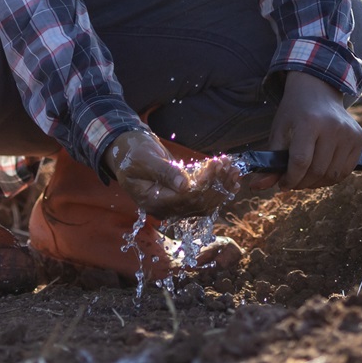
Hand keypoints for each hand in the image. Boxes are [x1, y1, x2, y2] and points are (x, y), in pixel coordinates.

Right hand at [101, 128, 241, 218]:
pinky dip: (218, 190)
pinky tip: (232, 181)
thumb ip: (164, 173)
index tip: (216, 163)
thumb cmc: (132, 154)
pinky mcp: (181, 198)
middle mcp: (165, 209)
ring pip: (204, 203)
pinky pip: (203, 200)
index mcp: (153, 202)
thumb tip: (185, 185)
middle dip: (217, 183)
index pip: (187, 198)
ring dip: (221, 187)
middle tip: (229, 163)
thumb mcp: (145, 160)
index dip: (205, 182)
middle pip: (199, 203)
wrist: (127, 153)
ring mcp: (173, 205)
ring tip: (233, 168)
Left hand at [265, 71, 361, 189]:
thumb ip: (271, 161)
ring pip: (333, 175)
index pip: (301, 162)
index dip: (290, 179)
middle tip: (293, 181)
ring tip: (306, 176)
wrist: (318, 91)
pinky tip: (321, 171)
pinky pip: (346, 170)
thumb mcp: (279, 132)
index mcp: (309, 122)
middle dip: (301, 183)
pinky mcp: (358, 138)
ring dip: (316, 183)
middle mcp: (333, 126)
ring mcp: (349, 132)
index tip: (282, 184)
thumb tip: (256, 187)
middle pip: (317, 171)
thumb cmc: (295, 113)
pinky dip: (332, 177)